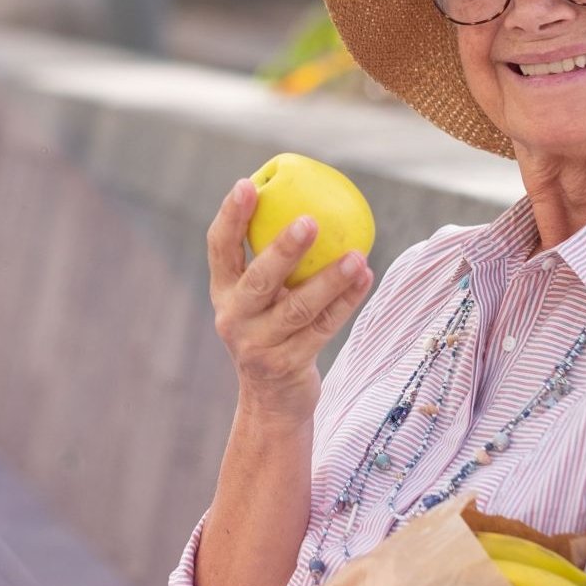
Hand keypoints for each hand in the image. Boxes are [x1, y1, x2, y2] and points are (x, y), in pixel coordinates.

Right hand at [207, 178, 374, 418]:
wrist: (272, 401)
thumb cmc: (272, 331)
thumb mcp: (261, 299)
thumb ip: (273, 262)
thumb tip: (308, 198)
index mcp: (223, 292)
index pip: (219, 248)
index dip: (231, 216)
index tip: (247, 184)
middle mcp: (234, 317)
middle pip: (259, 279)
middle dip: (283, 249)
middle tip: (310, 221)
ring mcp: (258, 345)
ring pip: (298, 308)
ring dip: (330, 280)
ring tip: (357, 255)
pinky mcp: (287, 365)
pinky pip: (323, 328)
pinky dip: (346, 302)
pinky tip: (365, 277)